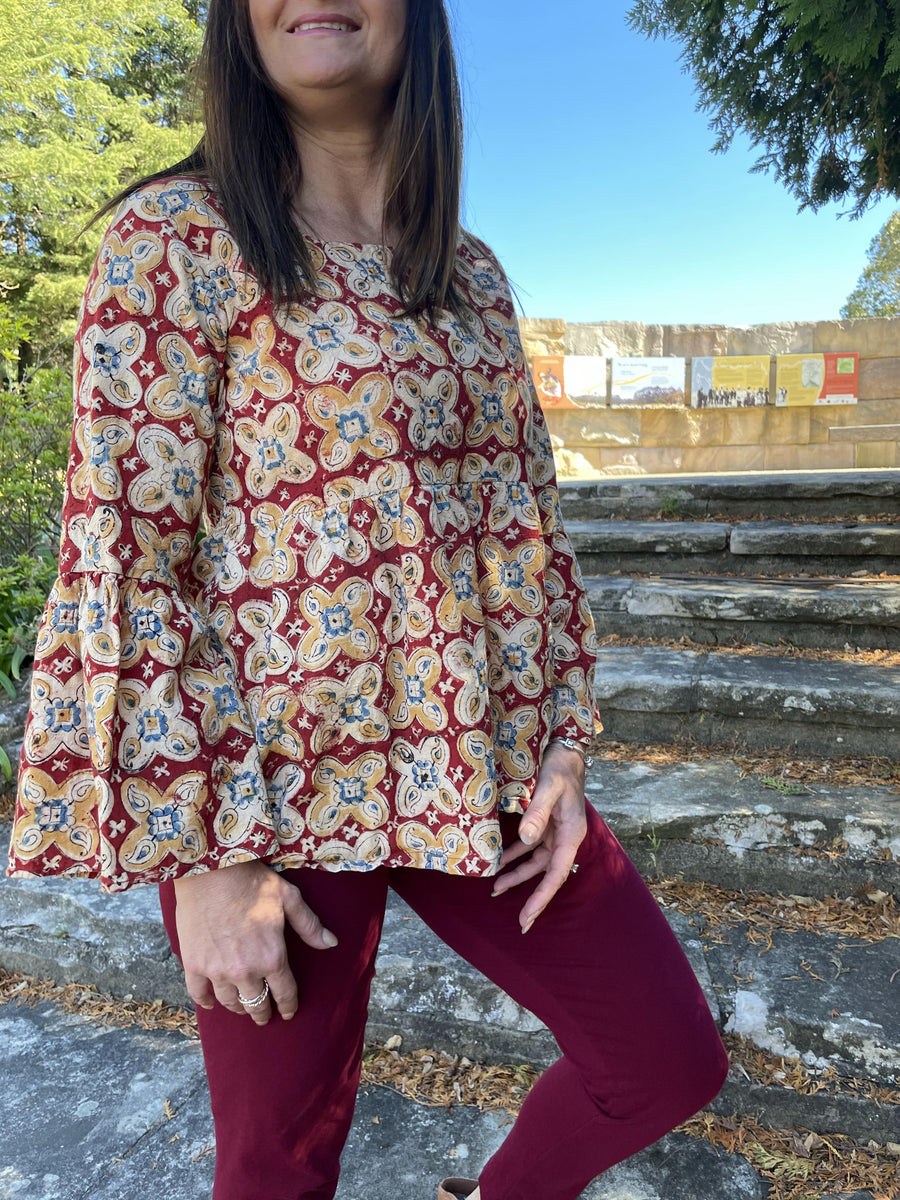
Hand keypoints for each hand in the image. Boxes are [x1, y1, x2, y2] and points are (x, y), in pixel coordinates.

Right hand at [173, 860, 337, 1025]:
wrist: (211, 870)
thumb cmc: (253, 881)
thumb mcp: (289, 898)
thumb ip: (309, 925)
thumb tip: (331, 943)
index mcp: (272, 957)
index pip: (285, 993)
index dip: (289, 1006)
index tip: (289, 1013)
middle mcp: (245, 971)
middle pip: (257, 1004)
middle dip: (263, 1013)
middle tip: (265, 1016)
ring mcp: (216, 970)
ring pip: (230, 1002)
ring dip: (239, 1007)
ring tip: (243, 1007)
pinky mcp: (194, 964)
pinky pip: (199, 994)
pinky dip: (207, 1002)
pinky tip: (213, 1003)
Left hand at [491, 742, 586, 933]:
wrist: (565, 750)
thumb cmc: (559, 768)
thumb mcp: (548, 788)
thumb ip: (537, 814)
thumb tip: (524, 840)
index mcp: (571, 834)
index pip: (555, 874)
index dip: (541, 897)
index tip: (528, 917)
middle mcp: (565, 837)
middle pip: (547, 874)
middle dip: (532, 896)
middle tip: (519, 921)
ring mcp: (556, 832)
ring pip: (536, 862)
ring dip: (518, 874)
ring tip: (496, 888)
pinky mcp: (547, 825)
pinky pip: (531, 846)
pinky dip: (516, 855)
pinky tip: (501, 861)